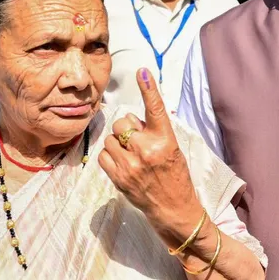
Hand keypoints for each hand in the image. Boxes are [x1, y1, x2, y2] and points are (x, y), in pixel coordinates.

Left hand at [99, 68, 203, 247]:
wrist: (173, 208)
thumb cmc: (175, 176)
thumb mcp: (172, 149)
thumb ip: (154, 133)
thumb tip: (132, 121)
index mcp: (165, 140)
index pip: (156, 109)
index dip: (149, 88)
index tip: (143, 71)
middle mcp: (147, 149)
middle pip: (122, 122)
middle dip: (127, 129)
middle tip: (138, 142)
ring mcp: (131, 164)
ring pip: (110, 138)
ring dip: (117, 144)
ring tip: (131, 156)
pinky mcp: (118, 177)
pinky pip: (103, 155)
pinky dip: (110, 157)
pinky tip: (122, 165)